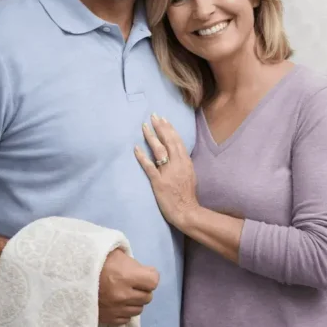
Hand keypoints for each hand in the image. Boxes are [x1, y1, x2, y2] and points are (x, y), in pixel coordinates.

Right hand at [98, 249, 158, 325]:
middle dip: (142, 289)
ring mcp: (115, 309)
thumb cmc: (93, 260)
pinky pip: (125, 319)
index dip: (150, 276)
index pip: (153, 281)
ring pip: (138, 309)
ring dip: (134, 301)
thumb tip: (142, 270)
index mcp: (126, 276)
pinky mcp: (107, 319)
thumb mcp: (114, 253)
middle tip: (132, 283)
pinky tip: (116, 303)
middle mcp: (123, 295)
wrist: (67, 276)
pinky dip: (123, 311)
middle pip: (147, 296)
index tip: (143, 273)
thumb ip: (132, 263)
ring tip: (123, 293)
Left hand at [135, 114, 200, 228]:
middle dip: (160, 127)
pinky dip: (142, 156)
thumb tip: (176, 153)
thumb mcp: (190, 175)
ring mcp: (168, 173)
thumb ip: (183, 163)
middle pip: (168, 141)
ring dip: (151, 137)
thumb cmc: (187, 195)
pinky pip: (149, 167)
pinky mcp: (159, 182)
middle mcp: (178, 164)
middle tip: (153, 116)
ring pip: (159, 150)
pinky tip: (136, 148)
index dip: (170, 129)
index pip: (177, 141)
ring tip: (144, 126)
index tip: (163, 119)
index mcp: (186, 162)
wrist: (187, 211)